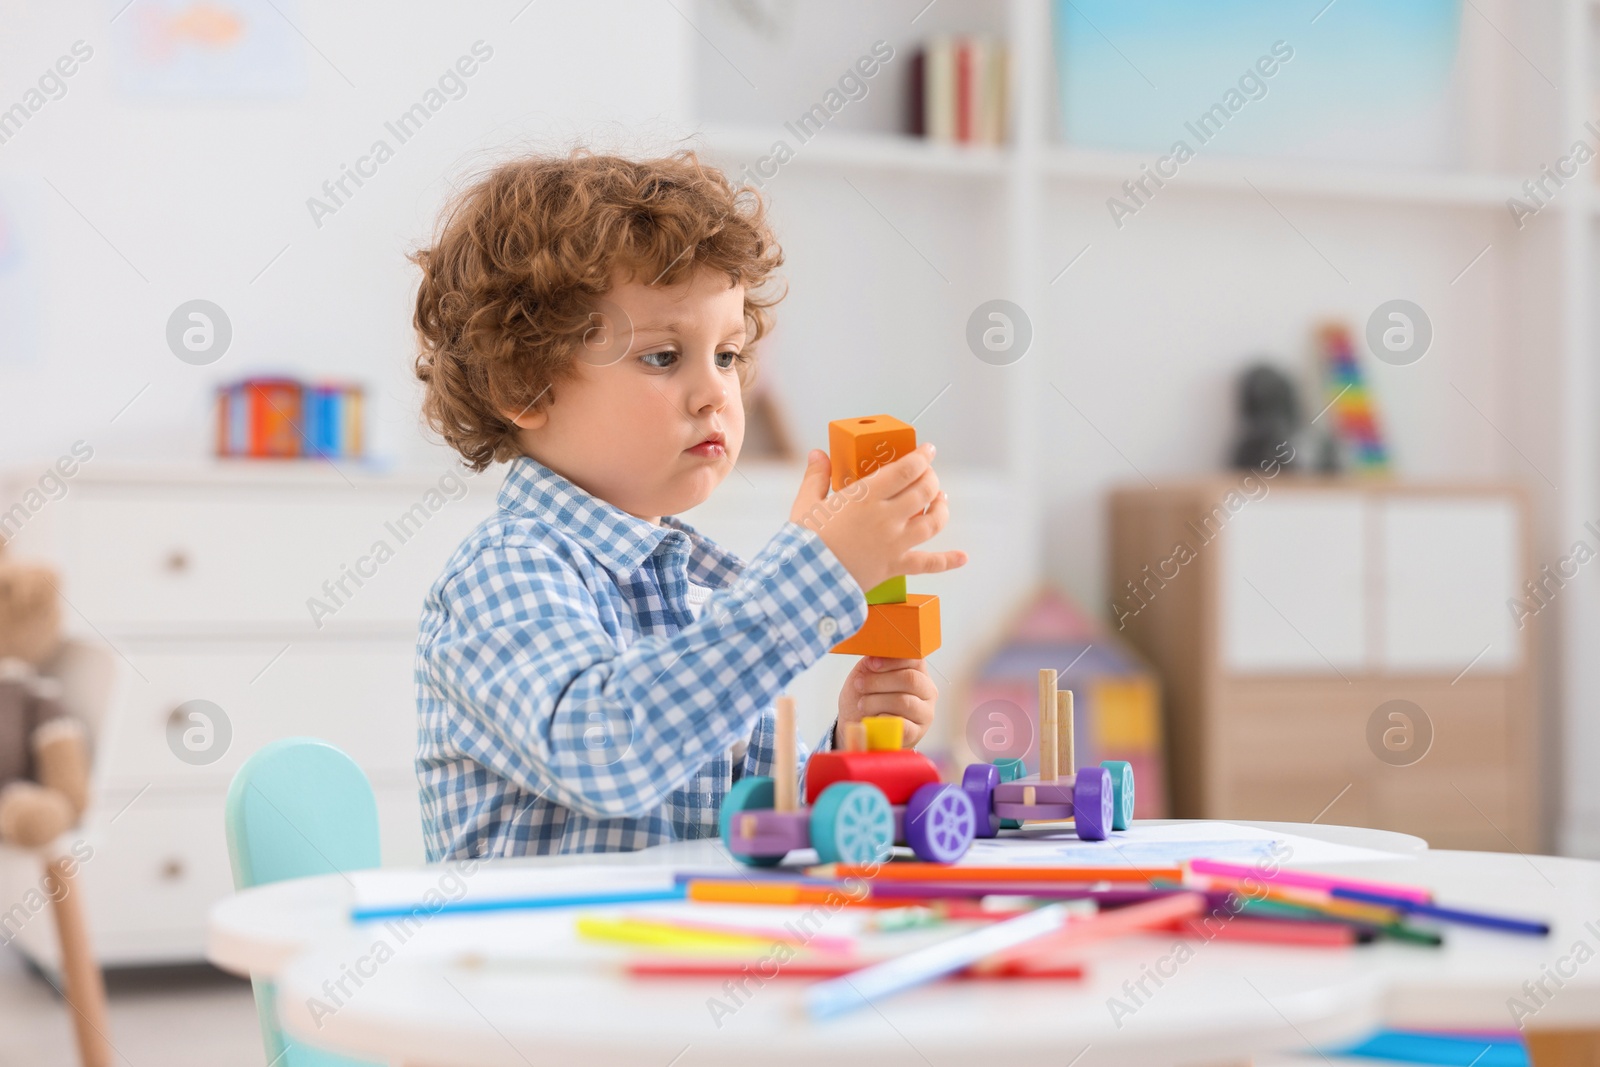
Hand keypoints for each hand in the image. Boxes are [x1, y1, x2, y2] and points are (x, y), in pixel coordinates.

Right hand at [789, 445, 967, 593]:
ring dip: (941, 507)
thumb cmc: (804, 541)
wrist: (806, 581)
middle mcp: (887, 517)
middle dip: (931, 477)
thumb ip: (816, 476)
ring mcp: (895, 543)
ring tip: (940, 499)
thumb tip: (819, 454)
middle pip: (924, 491)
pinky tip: (962, 557)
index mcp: (866, 497)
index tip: (928, 449)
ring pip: (933, 521)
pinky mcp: (895, 566)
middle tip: (928, 473)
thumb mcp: (806, 504)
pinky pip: (928, 564)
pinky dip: (948, 560)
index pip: (907, 469)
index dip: (922, 456)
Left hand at [836, 657, 935, 748]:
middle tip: (860, 685)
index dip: (892, 660)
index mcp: (918, 672)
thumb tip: (875, 652)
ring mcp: (925, 713)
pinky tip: (874, 719)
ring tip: (862, 704)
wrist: (858, 725)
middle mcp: (927, 691)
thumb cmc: (865, 696)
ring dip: (876, 701)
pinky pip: (901, 724)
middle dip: (880, 681)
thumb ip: (874, 661)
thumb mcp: (867, 674)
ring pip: (904, 701)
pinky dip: (882, 720)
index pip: (915, 659)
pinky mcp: (916, 733)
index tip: (871, 664)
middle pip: (910, 679)